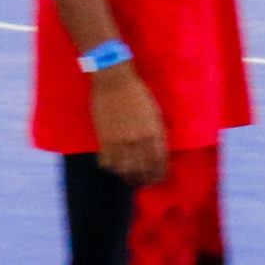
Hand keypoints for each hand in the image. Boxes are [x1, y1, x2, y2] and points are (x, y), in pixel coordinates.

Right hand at [91, 66, 167, 186]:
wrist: (115, 81)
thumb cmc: (138, 93)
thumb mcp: (155, 113)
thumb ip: (157, 133)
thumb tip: (158, 151)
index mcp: (155, 133)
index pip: (160, 163)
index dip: (160, 174)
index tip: (158, 178)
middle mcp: (139, 140)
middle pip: (143, 170)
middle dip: (145, 180)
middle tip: (143, 183)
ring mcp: (120, 140)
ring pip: (124, 169)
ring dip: (127, 177)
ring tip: (129, 179)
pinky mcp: (104, 138)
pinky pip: (106, 161)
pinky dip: (110, 167)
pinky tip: (113, 166)